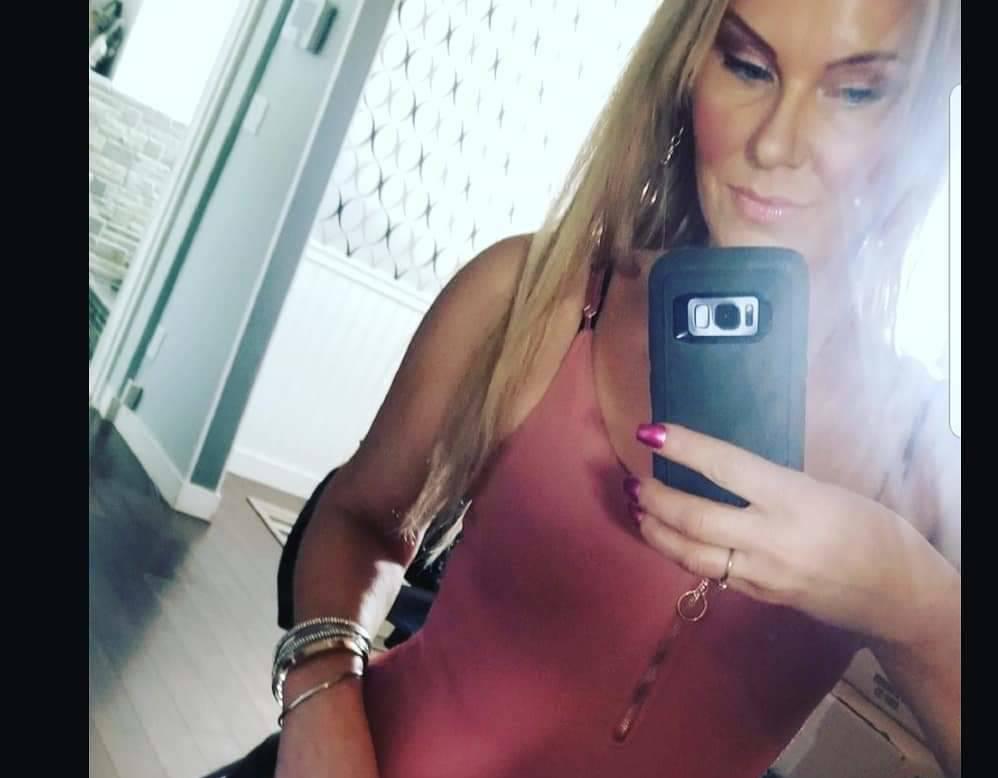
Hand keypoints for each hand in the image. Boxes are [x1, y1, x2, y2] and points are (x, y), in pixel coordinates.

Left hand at [626, 423, 931, 643]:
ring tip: (636, 509)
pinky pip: (709, 573)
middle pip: (696, 518)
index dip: (684, 447)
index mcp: (793, 500)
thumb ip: (771, 484)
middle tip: (632, 482)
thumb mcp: (823, 490)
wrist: (895, 594)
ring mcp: (760, 574)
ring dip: (656, 531)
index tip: (650, 432)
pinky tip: (666, 538)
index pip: (726, 467)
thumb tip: (722, 471)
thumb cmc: (869, 529)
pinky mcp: (757, 597)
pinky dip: (680, 553)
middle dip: (656, 499)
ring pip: (691, 554)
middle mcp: (771, 539)